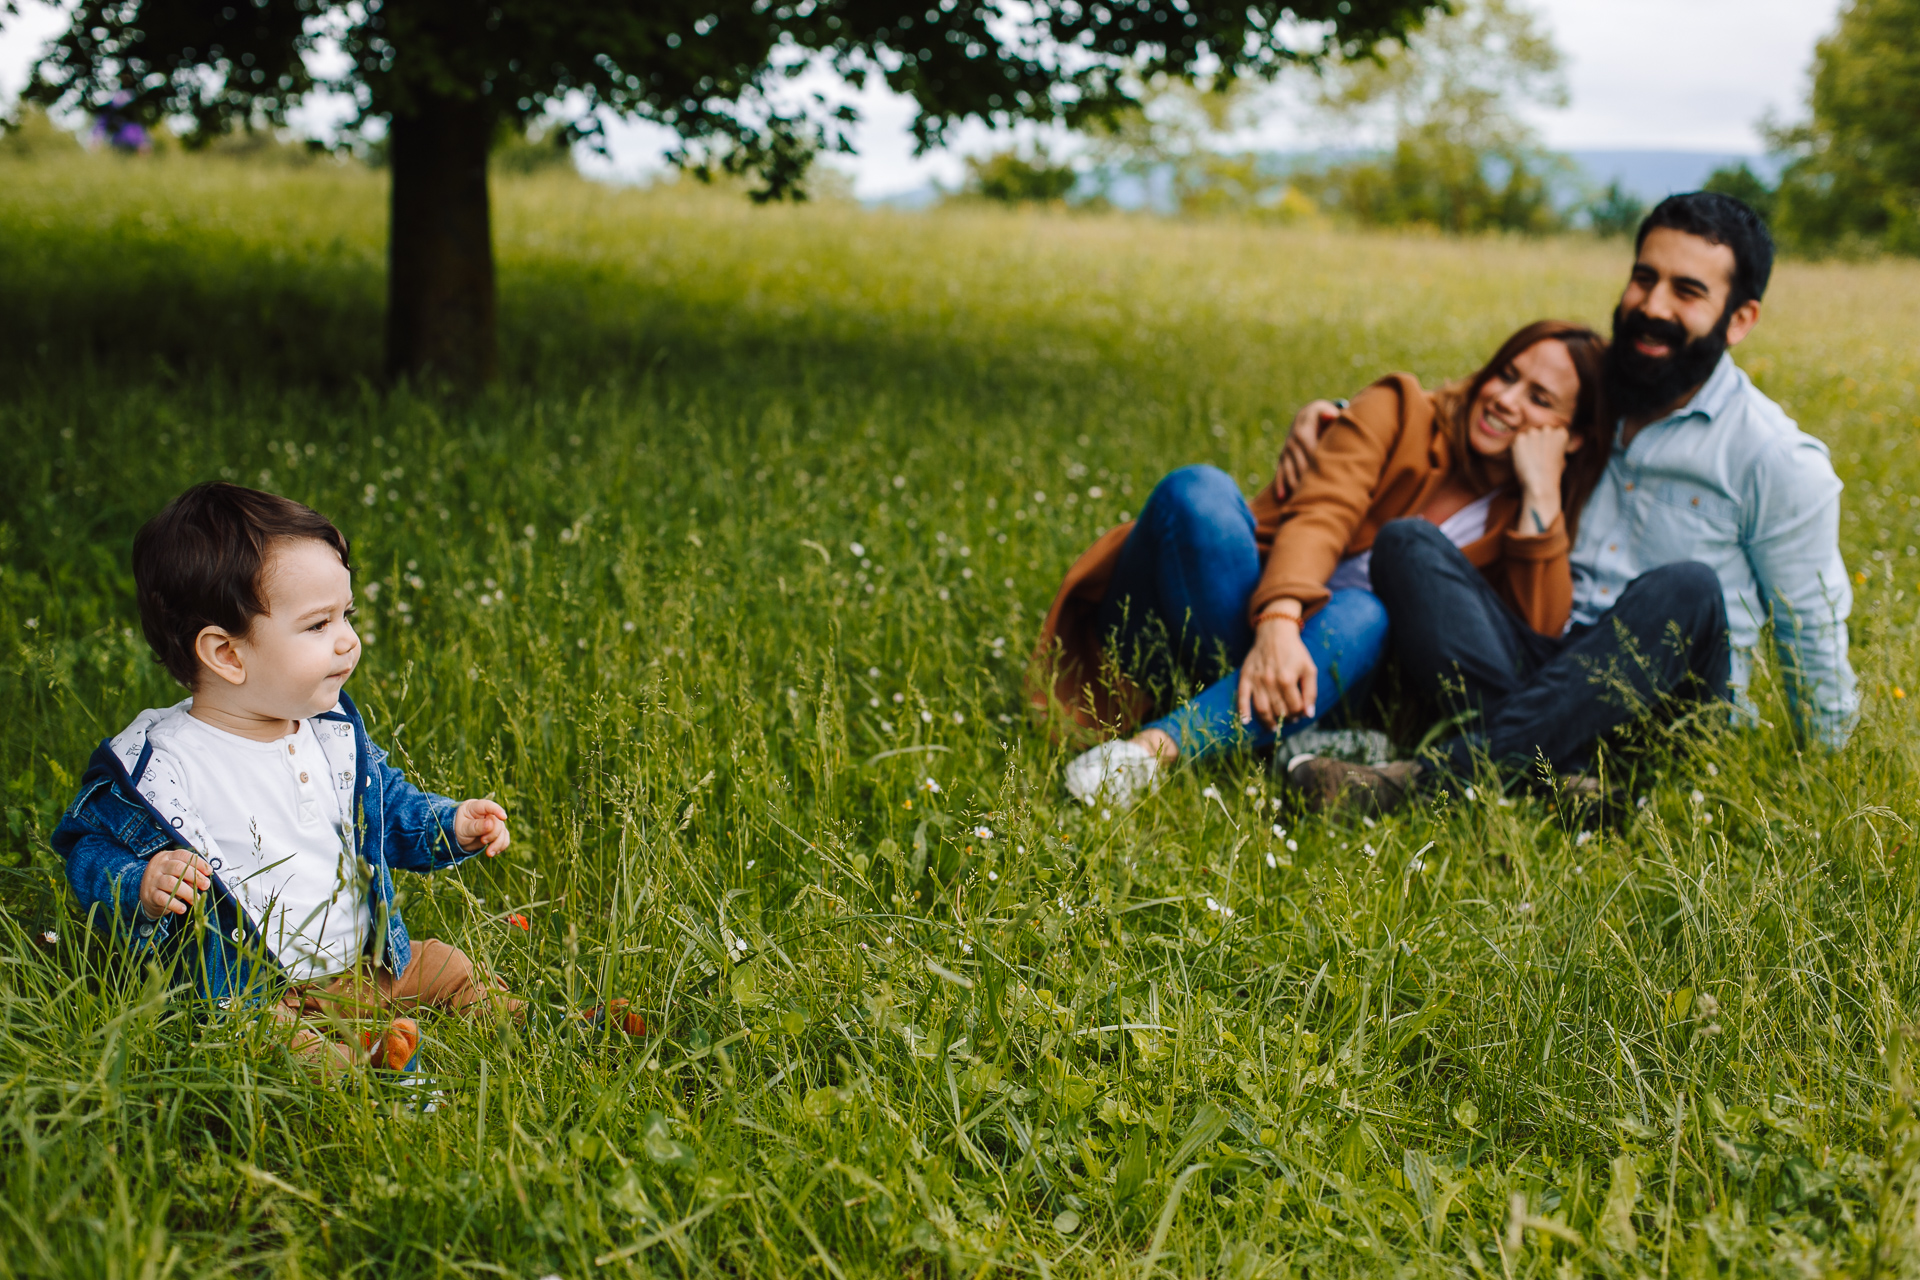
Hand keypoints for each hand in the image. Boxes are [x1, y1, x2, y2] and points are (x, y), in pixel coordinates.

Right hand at [140, 849, 211, 919]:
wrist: (147, 898)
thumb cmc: (167, 884)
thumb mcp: (178, 875)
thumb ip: (189, 875)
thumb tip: (204, 881)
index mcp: (166, 857)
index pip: (183, 855)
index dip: (198, 862)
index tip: (209, 871)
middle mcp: (158, 866)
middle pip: (178, 867)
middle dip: (195, 876)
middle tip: (205, 886)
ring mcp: (152, 880)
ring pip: (171, 883)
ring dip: (187, 892)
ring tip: (196, 899)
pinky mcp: (149, 894)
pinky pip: (163, 898)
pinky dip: (175, 904)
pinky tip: (183, 908)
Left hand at [455, 799, 511, 855]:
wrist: (457, 838)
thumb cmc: (457, 829)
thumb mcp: (463, 828)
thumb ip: (475, 826)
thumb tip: (490, 825)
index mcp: (475, 807)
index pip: (488, 805)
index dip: (497, 810)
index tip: (503, 818)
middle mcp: (487, 813)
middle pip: (497, 822)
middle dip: (493, 834)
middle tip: (483, 841)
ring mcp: (493, 822)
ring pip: (502, 831)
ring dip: (498, 843)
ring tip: (489, 853)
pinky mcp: (497, 832)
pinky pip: (504, 838)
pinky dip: (501, 846)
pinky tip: (493, 852)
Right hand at [1236, 614, 1316, 728]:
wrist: (1274, 632)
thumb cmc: (1294, 652)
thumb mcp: (1309, 669)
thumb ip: (1311, 693)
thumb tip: (1309, 714)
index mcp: (1287, 679)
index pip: (1294, 708)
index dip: (1300, 714)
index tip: (1300, 713)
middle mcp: (1270, 681)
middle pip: (1278, 711)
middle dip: (1286, 719)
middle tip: (1289, 719)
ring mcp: (1256, 680)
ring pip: (1261, 709)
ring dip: (1268, 722)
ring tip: (1273, 726)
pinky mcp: (1245, 677)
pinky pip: (1242, 698)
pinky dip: (1243, 712)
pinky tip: (1246, 722)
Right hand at [1278, 400, 1341, 494]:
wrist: (1306, 415)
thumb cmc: (1323, 416)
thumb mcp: (1325, 411)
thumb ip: (1329, 414)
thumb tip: (1331, 415)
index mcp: (1304, 433)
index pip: (1311, 454)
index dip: (1318, 467)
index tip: (1326, 482)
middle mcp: (1292, 443)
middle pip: (1300, 466)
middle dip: (1307, 481)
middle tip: (1316, 498)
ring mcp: (1286, 451)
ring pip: (1289, 471)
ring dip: (1294, 486)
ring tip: (1300, 502)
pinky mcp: (1282, 457)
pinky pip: (1280, 472)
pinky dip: (1280, 485)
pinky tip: (1281, 498)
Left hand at [1509, 423, 1570, 531]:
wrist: (1540, 484)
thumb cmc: (1553, 475)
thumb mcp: (1563, 458)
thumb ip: (1559, 447)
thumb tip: (1557, 444)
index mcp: (1562, 433)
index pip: (1553, 431)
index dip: (1549, 443)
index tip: (1547, 453)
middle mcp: (1548, 429)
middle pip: (1540, 430)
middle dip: (1538, 441)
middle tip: (1537, 457)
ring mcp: (1533, 433)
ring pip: (1528, 435)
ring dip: (1528, 443)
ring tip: (1531, 459)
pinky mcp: (1520, 439)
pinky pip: (1518, 441)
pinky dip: (1519, 449)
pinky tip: (1523, 460)